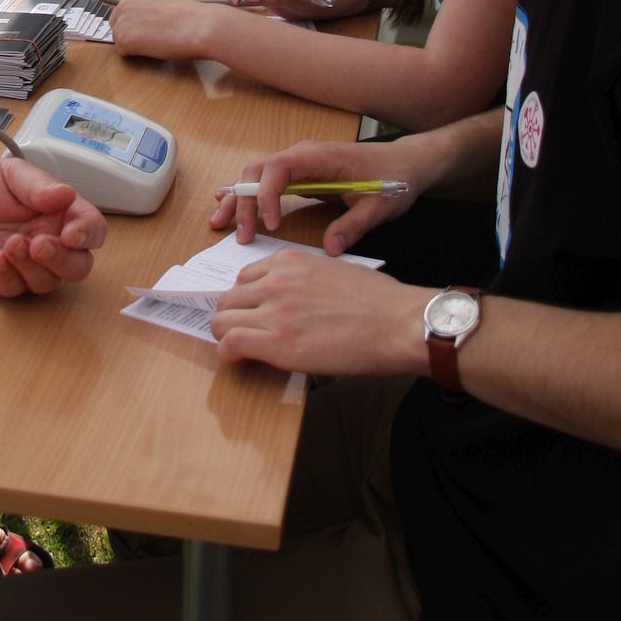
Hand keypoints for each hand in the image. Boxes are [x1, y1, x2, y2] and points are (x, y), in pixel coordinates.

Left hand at [0, 156, 103, 297]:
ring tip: (9, 244)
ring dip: (32, 267)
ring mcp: (26, 264)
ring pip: (47, 282)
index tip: (72, 233)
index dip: (88, 234)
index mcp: (60, 214)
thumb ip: (39, 185)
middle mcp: (48, 241)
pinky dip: (7, 277)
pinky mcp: (1, 279)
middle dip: (63, 261)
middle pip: (77, 267)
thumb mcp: (12, 174)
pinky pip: (14, 289)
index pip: (91, 229)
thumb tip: (65, 194)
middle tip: (39, 244)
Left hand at [111, 0, 208, 60]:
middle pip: (117, 23)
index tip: (153, 22)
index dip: (138, 20)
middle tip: (155, 34)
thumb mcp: (162, 3)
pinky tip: (153, 46)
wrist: (199, 26)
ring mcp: (122, 19)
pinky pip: (123, 51)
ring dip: (134, 43)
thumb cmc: (189, 17)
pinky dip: (135, 54)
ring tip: (156, 39)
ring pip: (119, 38)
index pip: (124, 10)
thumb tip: (139, 24)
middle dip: (132, 31)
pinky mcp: (123, 38)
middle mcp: (124, 1)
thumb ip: (146, 9)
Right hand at [211, 134, 435, 251]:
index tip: (271, 225)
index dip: (267, 195)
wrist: (405, 165)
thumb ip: (354, 226)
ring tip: (218, 222)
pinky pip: (266, 180)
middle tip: (240, 235)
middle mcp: (302, 155)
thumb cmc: (394, 181)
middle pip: (258, 171)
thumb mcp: (379, 206)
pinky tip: (227, 202)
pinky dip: (247, 193)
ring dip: (238, 198)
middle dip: (244, 201)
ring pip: (256, 175)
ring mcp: (298, 163)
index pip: (278, 168)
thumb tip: (329, 250)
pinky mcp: (299, 173)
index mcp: (320, 157)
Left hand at [211, 246, 423, 377]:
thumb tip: (297, 300)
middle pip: (229, 298)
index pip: (246, 278)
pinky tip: (237, 359)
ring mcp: (274, 310)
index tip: (254, 313)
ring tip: (242, 348)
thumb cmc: (379, 302)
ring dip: (228, 334)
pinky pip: (231, 342)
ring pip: (223, 319)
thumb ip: (306, 281)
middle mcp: (276, 281)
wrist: (397, 324)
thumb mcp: (335, 272)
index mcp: (290, 262)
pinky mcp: (277, 342)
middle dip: (233, 316)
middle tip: (246, 333)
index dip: (247, 299)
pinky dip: (227, 352)